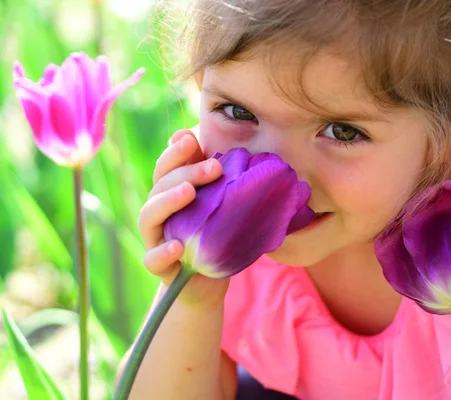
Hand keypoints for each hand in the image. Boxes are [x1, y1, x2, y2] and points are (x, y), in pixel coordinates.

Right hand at [138, 129, 228, 305]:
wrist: (209, 281)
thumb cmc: (216, 235)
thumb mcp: (220, 206)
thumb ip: (220, 182)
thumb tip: (236, 150)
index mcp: (171, 192)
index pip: (167, 166)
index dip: (176, 151)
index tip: (191, 137)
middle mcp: (159, 212)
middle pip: (161, 185)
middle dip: (186, 172)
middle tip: (214, 167)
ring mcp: (155, 238)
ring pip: (148, 215)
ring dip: (167, 200)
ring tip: (188, 192)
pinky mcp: (160, 267)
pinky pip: (152, 259)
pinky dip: (162, 252)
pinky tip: (178, 246)